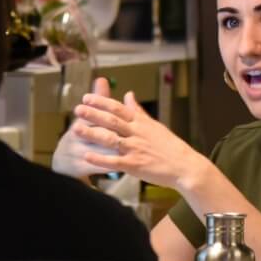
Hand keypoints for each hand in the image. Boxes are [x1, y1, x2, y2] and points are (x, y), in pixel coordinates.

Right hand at [51, 78, 117, 178]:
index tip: (120, 110)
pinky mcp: (77, 167)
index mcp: (80, 120)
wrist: (64, 161)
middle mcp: (76, 135)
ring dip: (112, 150)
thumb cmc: (83, 135)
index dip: (106, 113)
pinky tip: (120, 166)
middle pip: (96, 131)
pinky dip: (107, 166)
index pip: (94, 114)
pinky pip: (94, 166)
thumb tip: (102, 79)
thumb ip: (99, 99)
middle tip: (126, 133)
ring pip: (97, 150)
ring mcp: (76, 152)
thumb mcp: (88, 116)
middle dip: (111, 132)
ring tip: (126, 150)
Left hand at [72, 89, 207, 192]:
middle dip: (93, 114)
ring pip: (110, 139)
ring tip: (75, 129)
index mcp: (141, 123)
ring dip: (92, 133)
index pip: (118, 108)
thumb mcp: (154, 125)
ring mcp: (135, 149)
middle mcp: (137, 133)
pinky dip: (99, 159)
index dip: (101, 102)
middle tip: (77, 109)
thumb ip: (138, 111)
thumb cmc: (170, 147)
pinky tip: (86, 156)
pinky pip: (114, 161)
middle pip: (111, 121)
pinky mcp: (135, 165)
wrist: (185, 166)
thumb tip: (128, 94)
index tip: (86, 97)